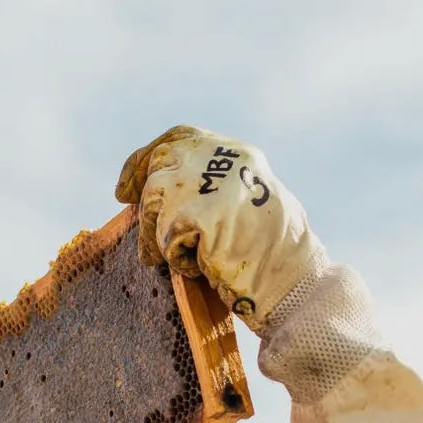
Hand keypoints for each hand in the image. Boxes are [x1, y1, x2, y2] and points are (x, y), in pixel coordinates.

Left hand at [115, 125, 327, 333]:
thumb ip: (211, 191)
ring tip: (180, 258)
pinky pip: (165, 239)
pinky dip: (176, 260)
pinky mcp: (199, 217)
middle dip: (139, 190)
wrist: (297, 284)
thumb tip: (159, 193)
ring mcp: (210, 186)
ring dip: (157, 234)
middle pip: (161, 164)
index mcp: (237, 155)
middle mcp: (223, 161)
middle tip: (126, 209)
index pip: (180, 139)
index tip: (125, 185)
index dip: (146, 157)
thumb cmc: (275, 259)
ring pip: (156, 201)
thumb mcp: (245, 206)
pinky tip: (200, 270)